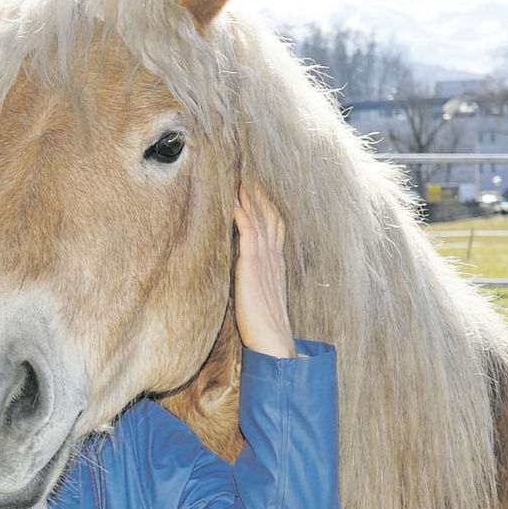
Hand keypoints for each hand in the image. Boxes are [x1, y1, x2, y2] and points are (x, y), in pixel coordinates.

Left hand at [233, 183, 296, 358]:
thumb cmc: (262, 324)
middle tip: (249, 168)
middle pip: (268, 214)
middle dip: (259, 191)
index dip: (266, 204)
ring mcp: (264, 257)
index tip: (257, 186)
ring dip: (249, 194)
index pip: (274, 224)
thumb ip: (252, 277)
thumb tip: (239, 269)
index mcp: (275, 261)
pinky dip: (241, 211)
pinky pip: (248, 229)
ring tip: (239, 174)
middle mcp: (272, 255)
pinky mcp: (252, 263)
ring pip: (259, 216)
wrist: (272, 340)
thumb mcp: (258, 294)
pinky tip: (232, 198)